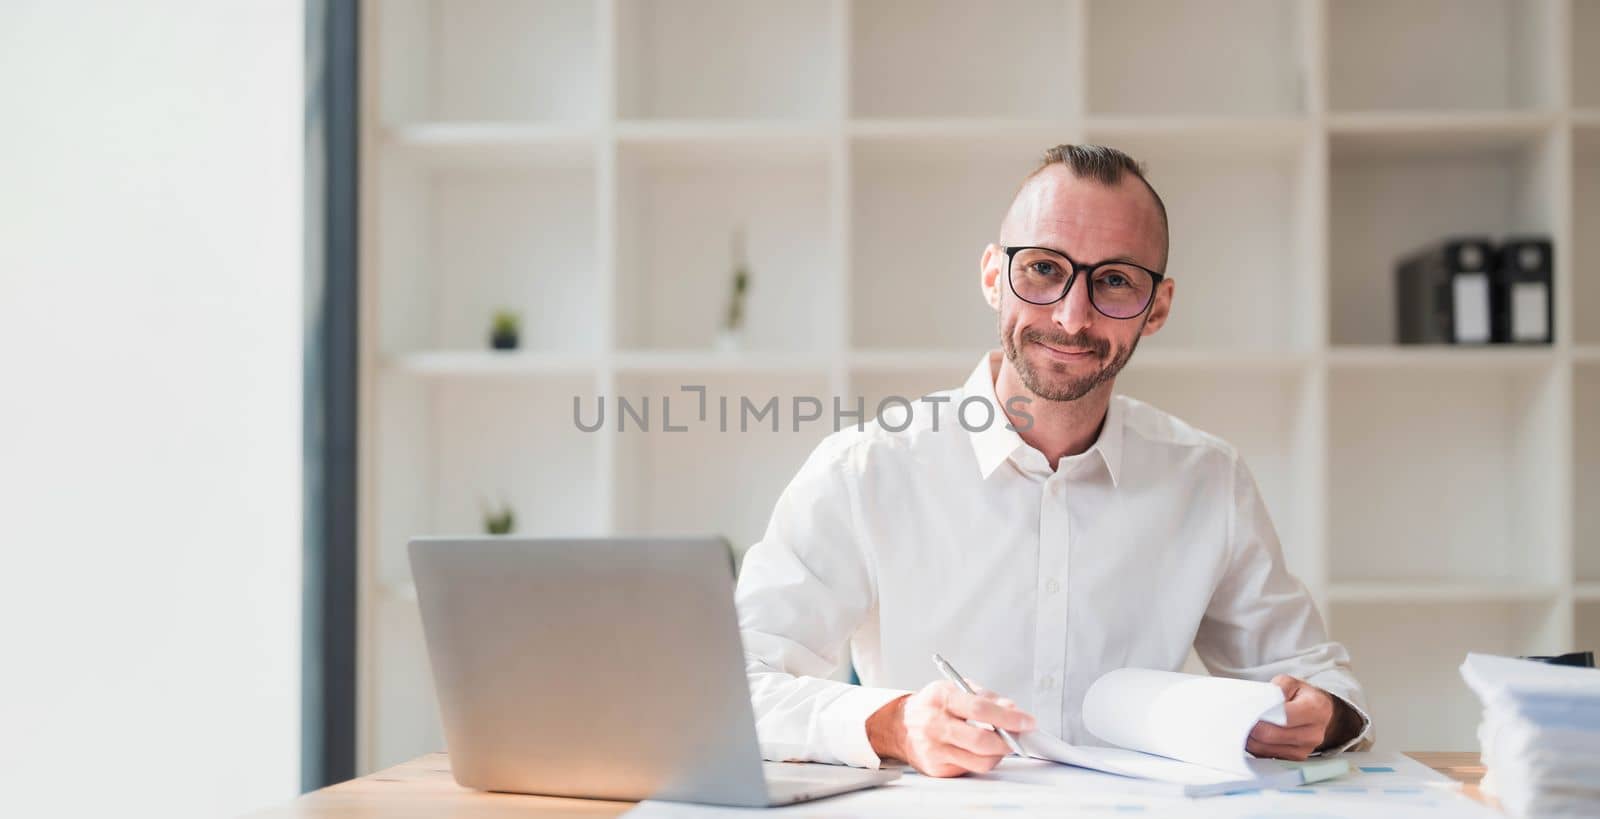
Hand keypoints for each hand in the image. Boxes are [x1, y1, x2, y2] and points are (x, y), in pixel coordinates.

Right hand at [865, 680, 1035, 776]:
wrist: (901, 726)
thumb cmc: (934, 705)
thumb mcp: (957, 689)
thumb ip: (988, 698)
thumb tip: (1013, 710)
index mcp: (942, 698)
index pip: (980, 709)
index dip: (1008, 717)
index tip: (1027, 721)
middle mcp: (935, 724)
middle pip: (981, 740)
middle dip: (1008, 741)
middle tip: (1019, 738)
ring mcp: (934, 749)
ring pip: (980, 760)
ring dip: (998, 754)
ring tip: (1000, 744)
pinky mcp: (937, 768)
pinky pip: (971, 769)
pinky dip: (982, 760)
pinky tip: (981, 751)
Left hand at [1247, 674, 1335, 760]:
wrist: (1318, 713)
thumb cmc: (1301, 696)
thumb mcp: (1290, 683)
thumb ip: (1275, 689)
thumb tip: (1260, 702)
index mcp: (1315, 709)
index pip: (1283, 716)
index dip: (1261, 714)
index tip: (1245, 711)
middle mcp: (1313, 733)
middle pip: (1271, 736)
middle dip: (1251, 727)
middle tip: (1238, 719)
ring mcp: (1305, 749)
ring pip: (1266, 749)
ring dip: (1251, 739)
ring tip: (1243, 727)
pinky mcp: (1295, 759)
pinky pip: (1268, 757)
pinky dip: (1256, 747)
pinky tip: (1253, 736)